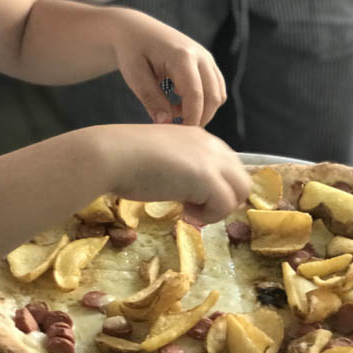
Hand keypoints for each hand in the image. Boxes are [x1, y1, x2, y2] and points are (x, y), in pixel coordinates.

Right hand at [99, 124, 250, 223]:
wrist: (112, 155)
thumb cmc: (125, 157)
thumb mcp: (161, 157)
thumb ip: (181, 167)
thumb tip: (189, 190)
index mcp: (199, 137)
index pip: (227, 166)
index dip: (214, 186)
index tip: (191, 198)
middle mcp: (211, 144)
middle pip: (240, 178)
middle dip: (222, 198)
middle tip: (193, 208)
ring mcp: (211, 160)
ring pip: (240, 191)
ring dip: (218, 208)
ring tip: (189, 211)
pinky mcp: (208, 178)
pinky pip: (226, 204)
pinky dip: (209, 215)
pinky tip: (185, 212)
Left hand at [109, 9, 225, 126]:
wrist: (135, 30)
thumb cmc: (132, 51)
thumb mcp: (134, 75)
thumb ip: (151, 99)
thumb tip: (166, 123)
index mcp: (182, 56)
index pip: (196, 95)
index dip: (190, 119)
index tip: (177, 135)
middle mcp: (200, 55)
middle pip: (213, 97)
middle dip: (200, 118)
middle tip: (177, 131)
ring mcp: (206, 58)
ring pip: (218, 94)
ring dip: (203, 111)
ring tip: (175, 114)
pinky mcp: (206, 63)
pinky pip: (215, 88)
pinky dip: (204, 102)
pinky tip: (180, 104)